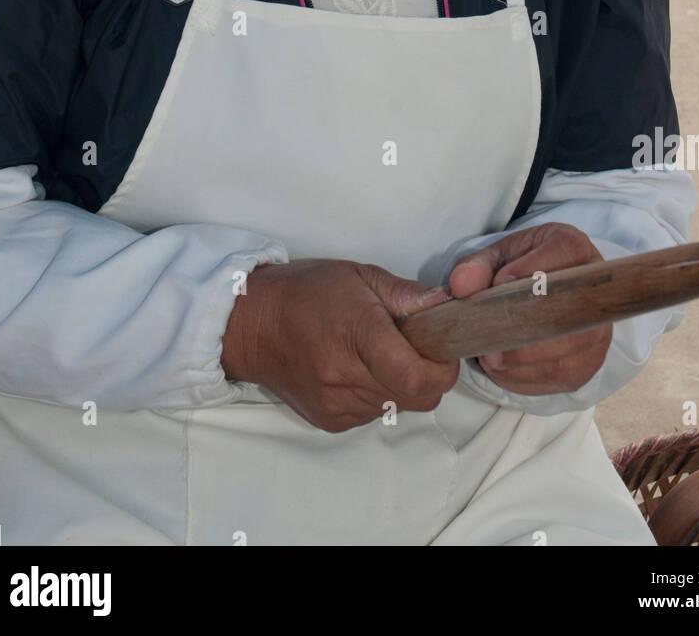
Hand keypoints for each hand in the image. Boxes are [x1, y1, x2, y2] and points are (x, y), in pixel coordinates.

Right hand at [221, 258, 458, 432]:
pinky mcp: (330, 421)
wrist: (252, 325)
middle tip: (415, 346)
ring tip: (379, 353)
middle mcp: (345, 377)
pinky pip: (375, 413)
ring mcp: (337, 405)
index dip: (443, 367)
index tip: (442, 345)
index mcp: (357, 333)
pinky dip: (379, 393)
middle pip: (418, 397)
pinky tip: (359, 368)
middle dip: (429, 375)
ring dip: (403, 384)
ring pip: (399, 407)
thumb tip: (446, 306)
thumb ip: (406, 295)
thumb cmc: (306, 292)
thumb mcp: (360, 275)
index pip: (417, 377)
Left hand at [448, 223, 611, 395]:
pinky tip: (503, 367)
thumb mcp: (494, 258)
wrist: (538, 296)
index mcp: (575, 249)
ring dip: (517, 359)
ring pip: (561, 355)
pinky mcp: (586, 366)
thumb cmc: (517, 270)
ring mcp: (596, 333)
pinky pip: (555, 379)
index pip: (565, 255)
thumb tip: (460, 285)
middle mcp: (595, 291)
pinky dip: (521, 377)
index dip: (530, 271)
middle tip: (488, 335)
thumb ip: (475, 267)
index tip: (499, 283)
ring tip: (488, 354)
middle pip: (566, 315)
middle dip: (520, 327)